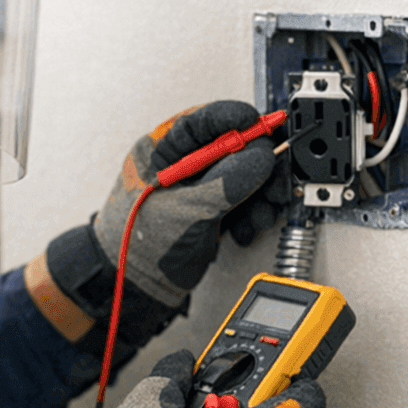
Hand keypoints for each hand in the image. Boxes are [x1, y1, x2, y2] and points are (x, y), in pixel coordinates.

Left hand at [93, 101, 284, 308]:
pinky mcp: (213, 209)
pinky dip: (254, 212)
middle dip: (259, 165)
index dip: (235, 120)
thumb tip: (259, 157)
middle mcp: (183, 164)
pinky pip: (245, 199)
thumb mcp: (184, 211)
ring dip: (261, 194)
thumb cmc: (135, 247)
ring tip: (262, 214)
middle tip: (272, 181)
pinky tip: (249, 228)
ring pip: (245, 174)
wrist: (136, 288)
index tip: (262, 124)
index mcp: (162, 151)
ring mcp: (200, 186)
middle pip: (233, 147)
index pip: (203, 121)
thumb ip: (223, 183)